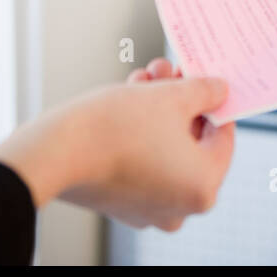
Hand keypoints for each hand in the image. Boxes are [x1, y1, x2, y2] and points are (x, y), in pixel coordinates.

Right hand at [0, 66, 234, 231]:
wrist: (53, 153)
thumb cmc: (116, 127)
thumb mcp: (172, 97)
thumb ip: (206, 92)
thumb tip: (221, 91)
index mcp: (203, 187)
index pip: (223, 134)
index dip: (214, 99)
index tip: (204, 76)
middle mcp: (180, 207)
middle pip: (192, 139)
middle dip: (180, 98)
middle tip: (170, 68)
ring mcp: (150, 208)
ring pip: (166, 145)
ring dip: (158, 107)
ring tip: (146, 75)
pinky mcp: (122, 202)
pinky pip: (144, 160)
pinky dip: (141, 130)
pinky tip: (131, 96)